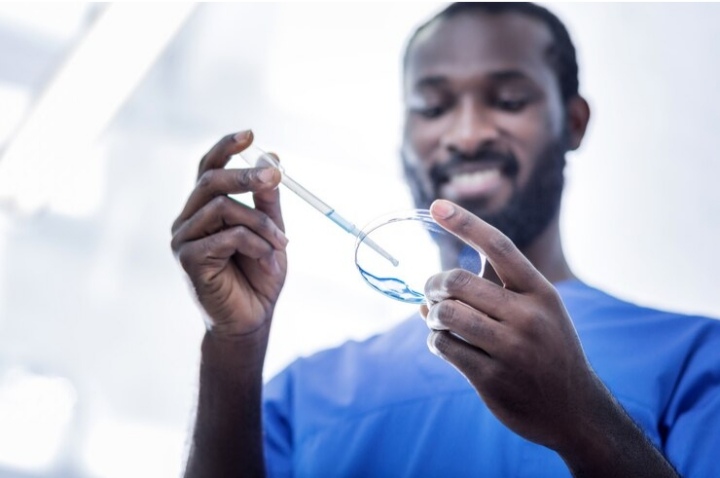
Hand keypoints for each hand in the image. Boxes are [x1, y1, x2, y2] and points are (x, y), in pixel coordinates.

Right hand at [171, 130, 287, 337]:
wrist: (252, 320)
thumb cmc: (259, 275)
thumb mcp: (270, 231)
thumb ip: (267, 200)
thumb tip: (272, 159)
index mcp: (205, 209)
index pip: (208, 169)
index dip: (226, 148)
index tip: (251, 134)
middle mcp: (188, 220)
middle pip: (210, 181)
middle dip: (246, 175)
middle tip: (276, 177)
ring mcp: (183, 239)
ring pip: (222, 207)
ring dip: (260, 222)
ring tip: (281, 244)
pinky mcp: (187, 259)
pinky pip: (227, 235)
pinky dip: (255, 243)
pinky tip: (268, 260)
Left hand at [421, 199, 605, 451]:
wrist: (575, 410)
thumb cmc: (546, 349)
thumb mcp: (536, 312)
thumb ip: (491, 291)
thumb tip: (425, 293)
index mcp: (541, 292)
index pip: (498, 246)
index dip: (465, 223)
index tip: (436, 204)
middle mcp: (529, 316)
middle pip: (458, 281)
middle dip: (434, 284)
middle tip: (431, 292)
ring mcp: (511, 349)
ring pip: (446, 313)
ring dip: (432, 314)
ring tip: (437, 319)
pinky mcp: (493, 378)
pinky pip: (444, 346)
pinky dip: (435, 340)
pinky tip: (443, 343)